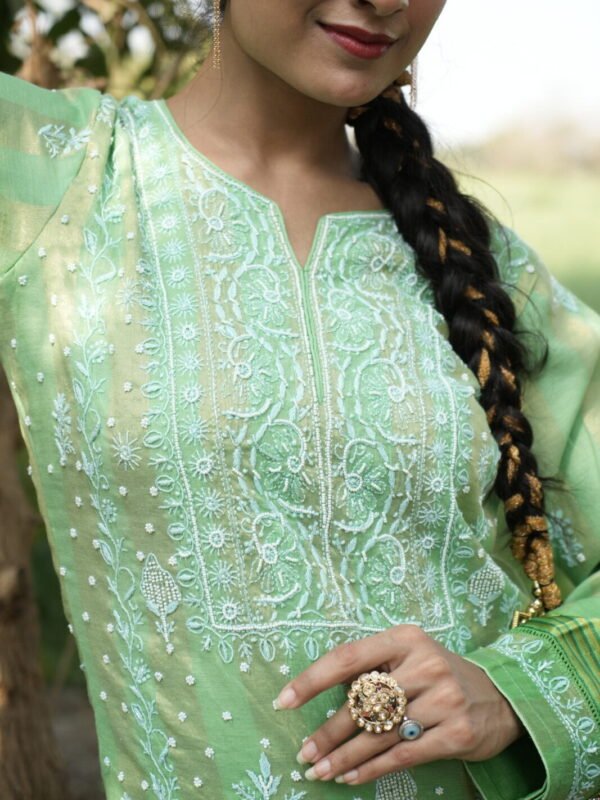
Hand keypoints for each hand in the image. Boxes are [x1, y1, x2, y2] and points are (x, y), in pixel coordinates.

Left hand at [273, 624, 524, 784]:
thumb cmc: (439, 676)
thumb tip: (324, 698)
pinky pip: (403, 755)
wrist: (500, 697)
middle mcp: (425, 664)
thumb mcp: (410, 656)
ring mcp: (443, 698)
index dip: (313, 679)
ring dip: (345, 757)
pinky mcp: (456, 732)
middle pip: (363, 702)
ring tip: (320, 771)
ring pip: (380, 734)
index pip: (349, 657)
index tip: (284, 700)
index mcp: (405, 638)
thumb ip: (375, 669)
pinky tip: (351, 777)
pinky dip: (372, 769)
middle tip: (304, 754)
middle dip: (328, 732)